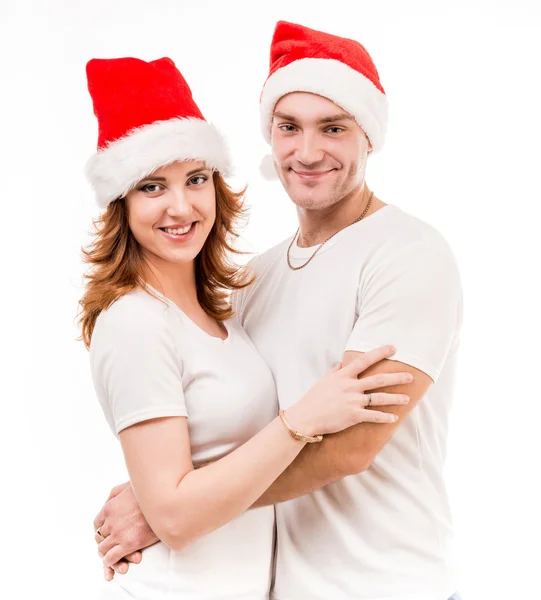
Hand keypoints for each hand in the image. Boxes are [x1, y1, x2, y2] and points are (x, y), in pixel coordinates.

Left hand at [93, 482, 158, 579]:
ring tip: (110, 555)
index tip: (106, 533)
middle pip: (100, 537)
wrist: (163, 501)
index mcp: (109, 508)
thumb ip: (115, 493)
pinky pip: (111, 558)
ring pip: (103, 549)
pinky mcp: (129, 544)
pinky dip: (109, 561)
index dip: (101, 529)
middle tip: (110, 544)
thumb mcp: (127, 485)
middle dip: (104, 541)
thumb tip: (109, 501)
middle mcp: (111, 522)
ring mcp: (119, 534)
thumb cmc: (148, 492)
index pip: (97, 523)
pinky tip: (112, 561)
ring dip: (105, 552)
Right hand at [286, 345, 411, 436]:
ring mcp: (353, 401)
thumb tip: (341, 363)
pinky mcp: (353, 416)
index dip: (380, 353)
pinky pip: (373, 416)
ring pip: (380, 398)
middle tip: (410, 376)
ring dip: (395, 398)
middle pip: (378, 380)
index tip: (393, 348)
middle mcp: (350, 386)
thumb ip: (335, 371)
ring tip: (407, 398)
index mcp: (343, 376)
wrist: (306, 417)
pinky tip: (394, 417)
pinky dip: (385, 417)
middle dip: (396, 377)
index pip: (365, 360)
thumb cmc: (314, 398)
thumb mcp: (324, 381)